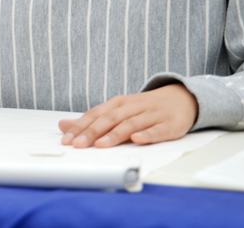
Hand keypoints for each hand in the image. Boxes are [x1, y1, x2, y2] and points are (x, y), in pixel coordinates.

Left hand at [58, 84, 198, 147]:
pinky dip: (147, 134)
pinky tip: (137, 139)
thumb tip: (63, 126)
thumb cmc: (143, 109)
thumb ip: (91, 120)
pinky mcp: (169, 124)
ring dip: (115, 134)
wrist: (180, 99)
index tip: (66, 139)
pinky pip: (157, 130)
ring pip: (130, 124)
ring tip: (101, 144)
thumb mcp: (116, 111)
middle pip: (109, 119)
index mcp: (117, 104)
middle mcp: (132, 107)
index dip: (80, 127)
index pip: (95, 115)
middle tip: (78, 144)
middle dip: (92, 132)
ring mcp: (151, 115)